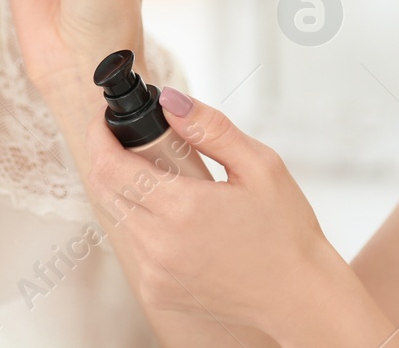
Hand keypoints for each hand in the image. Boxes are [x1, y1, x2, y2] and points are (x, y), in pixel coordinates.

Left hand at [83, 90, 391, 345]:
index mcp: (183, 208)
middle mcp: (160, 245)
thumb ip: (211, 128)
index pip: (111, 167)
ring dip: (130, 193)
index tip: (104, 120)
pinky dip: (144, 225)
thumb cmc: (287, 232)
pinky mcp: (158, 292)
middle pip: (105, 191)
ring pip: (118, 218)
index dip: (99, 136)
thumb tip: (169, 101)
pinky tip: (179, 220)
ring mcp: (155, 273)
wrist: (299, 297)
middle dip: (110, 159)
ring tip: (171, 182)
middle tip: (136, 142)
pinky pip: (134, 247)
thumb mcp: (260, 166)